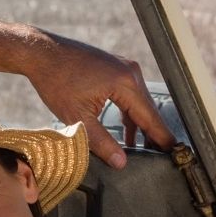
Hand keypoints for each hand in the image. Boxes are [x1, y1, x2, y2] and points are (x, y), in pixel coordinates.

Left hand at [25, 30, 173, 169]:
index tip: (174, 153)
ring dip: (140, 125)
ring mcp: (123, 67)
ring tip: (144, 150)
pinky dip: (129, 114)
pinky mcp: (115, 68)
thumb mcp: (77, 118)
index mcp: (125, 83)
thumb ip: (102, 142)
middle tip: (162, 157)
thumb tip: (121, 163)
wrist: (41, 53)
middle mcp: (130, 72)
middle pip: (148, 110)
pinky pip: (129, 95)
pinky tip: (127, 134)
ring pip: (138, 103)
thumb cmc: (56, 81)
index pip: (150, 117)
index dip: (161, 138)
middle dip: (153, 134)